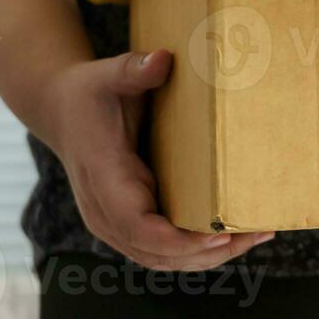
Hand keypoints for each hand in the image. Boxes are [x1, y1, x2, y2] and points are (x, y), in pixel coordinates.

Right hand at [41, 50, 273, 270]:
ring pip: (162, 259)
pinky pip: (162, 251)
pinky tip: (234, 237)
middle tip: (257, 234)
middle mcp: (104, 210)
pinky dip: (197, 251)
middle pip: (156, 253)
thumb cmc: (89, 93)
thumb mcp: (108, 75)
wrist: (61, 110)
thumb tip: (162, 60)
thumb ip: (132, 69)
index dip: (177, 239)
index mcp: (103, 176)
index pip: (137, 225)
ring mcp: (112, 223)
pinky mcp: (126, 225)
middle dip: (208, 251)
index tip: (218, 234)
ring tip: (257, 237)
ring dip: (209, 256)